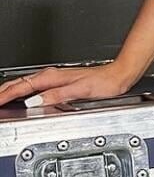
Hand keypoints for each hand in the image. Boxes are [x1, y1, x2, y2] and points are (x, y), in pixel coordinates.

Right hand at [0, 60, 137, 108]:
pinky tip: (23, 96)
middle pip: (20, 83)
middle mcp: (52, 76)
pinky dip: (23, 90)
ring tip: (1, 98)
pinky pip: (34, 86)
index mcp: (53, 77)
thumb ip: (58, 95)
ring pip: (25, 84)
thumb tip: (37, 101)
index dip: (6, 95)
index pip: (22, 87)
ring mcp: (55, 78)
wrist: (119, 75)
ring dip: (11, 91)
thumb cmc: (105, 82)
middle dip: (3, 91)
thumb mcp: (81, 90)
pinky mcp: (60, 82)